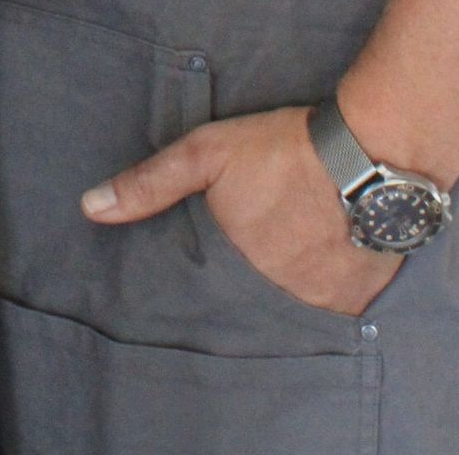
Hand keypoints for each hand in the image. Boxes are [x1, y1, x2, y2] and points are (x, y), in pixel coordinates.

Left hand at [81, 104, 400, 315]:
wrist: (369, 150)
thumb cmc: (282, 148)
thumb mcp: (206, 152)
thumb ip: (149, 183)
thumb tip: (89, 208)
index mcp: (234, 270)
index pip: (208, 297)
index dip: (208, 282)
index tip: (211, 266)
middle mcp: (275, 299)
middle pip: (251, 302)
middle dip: (249, 283)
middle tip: (258, 250)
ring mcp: (319, 305)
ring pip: (293, 307)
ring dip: (288, 286)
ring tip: (291, 251)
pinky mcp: (359, 302)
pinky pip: (333, 310)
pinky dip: (325, 290)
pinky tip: (324, 259)